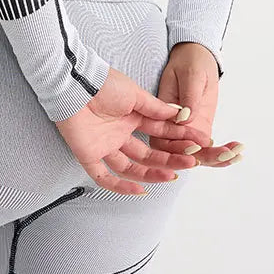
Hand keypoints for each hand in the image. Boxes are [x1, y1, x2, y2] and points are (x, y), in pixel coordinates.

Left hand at [54, 66, 210, 194]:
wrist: (74, 84)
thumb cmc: (102, 83)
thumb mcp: (134, 93)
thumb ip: (155, 108)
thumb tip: (178, 114)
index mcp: (131, 116)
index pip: (159, 132)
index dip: (179, 139)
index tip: (199, 144)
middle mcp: (120, 133)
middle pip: (148, 153)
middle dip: (170, 158)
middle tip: (190, 163)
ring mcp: (105, 145)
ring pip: (131, 167)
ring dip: (152, 173)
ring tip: (172, 176)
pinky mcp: (88, 154)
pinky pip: (103, 176)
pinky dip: (120, 186)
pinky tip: (140, 191)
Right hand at [148, 42, 243, 166]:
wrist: (198, 57)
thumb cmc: (190, 61)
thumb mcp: (190, 74)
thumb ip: (188, 96)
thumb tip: (185, 118)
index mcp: (161, 113)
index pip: (163, 140)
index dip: (178, 148)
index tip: (197, 146)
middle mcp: (171, 126)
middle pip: (181, 153)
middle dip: (204, 157)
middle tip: (225, 153)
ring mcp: (187, 129)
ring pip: (197, 154)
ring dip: (217, 159)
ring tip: (235, 153)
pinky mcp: (200, 129)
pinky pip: (208, 148)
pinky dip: (223, 154)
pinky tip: (237, 151)